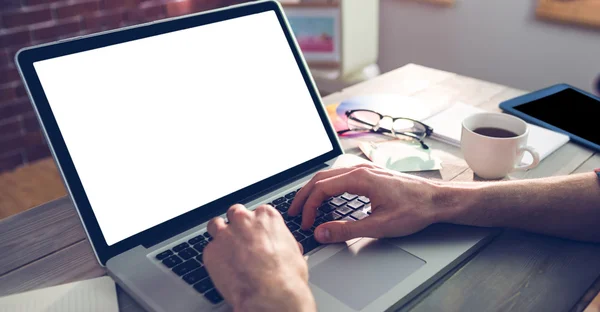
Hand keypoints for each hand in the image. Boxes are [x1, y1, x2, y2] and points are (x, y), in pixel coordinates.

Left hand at [203, 204, 315, 311]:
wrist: (270, 294)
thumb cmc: (285, 276)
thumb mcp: (294, 254)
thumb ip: (284, 245)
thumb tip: (286, 250)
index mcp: (266, 217)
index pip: (257, 212)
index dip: (256, 225)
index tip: (256, 234)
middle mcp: (244, 220)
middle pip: (235, 213)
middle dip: (237, 225)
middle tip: (240, 240)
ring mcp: (225, 234)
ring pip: (216, 225)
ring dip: (220, 235)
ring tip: (225, 249)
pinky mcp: (211, 251)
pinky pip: (209, 250)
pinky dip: (214, 257)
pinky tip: (222, 268)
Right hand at [288, 164, 443, 242]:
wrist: (436, 200)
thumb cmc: (414, 209)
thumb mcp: (379, 226)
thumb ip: (347, 230)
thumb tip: (322, 232)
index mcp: (360, 178)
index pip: (321, 189)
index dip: (309, 207)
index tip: (306, 223)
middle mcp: (360, 169)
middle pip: (321, 178)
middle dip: (304, 196)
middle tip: (294, 212)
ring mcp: (365, 170)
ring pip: (329, 176)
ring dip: (314, 191)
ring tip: (305, 206)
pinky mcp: (370, 174)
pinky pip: (340, 177)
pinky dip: (326, 188)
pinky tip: (326, 199)